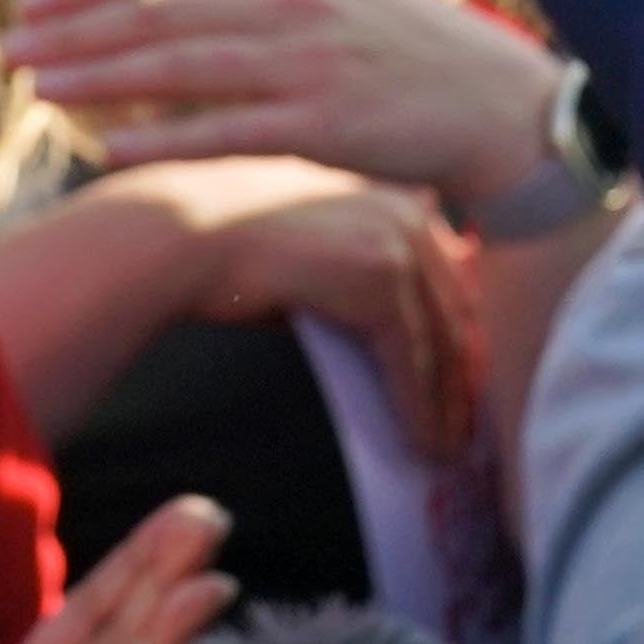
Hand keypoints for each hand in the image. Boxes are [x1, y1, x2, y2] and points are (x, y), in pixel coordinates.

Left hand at [7, 0, 562, 212]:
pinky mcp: (322, 125)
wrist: (497, 106)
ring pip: (175, 68)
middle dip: (71, 29)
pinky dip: (160, 138)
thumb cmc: (410, 45)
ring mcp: (306, 61)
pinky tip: (104, 148)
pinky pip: (222, 133)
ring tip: (35, 89)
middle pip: (154, 10)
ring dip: (96, 78)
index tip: (31, 0)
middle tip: (6, 48)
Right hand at [172, 166, 481, 460]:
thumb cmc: (222, 243)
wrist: (180, 231)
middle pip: (454, 308)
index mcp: (390, 194)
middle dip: (461, 373)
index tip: (459, 380)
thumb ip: (346, 274)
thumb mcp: (305, 248)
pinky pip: (412, 361)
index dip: (455, 332)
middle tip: (463, 424)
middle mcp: (406, 211)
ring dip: (447, 404)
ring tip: (446, 449)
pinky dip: (419, 410)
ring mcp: (398, 244)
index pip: (447, 273)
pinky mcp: (381, 283)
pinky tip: (424, 445)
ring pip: (440, 340)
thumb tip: (370, 334)